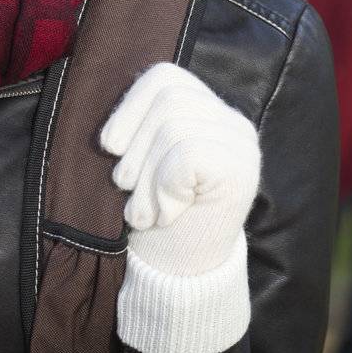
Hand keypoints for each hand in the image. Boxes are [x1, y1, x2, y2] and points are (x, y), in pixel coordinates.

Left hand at [101, 63, 259, 276]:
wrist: (182, 276)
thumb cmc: (157, 216)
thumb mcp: (145, 162)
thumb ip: (144, 127)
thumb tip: (115, 118)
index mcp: (209, 114)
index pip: (166, 77)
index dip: (130, 105)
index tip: (110, 146)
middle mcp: (233, 124)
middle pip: (169, 99)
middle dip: (136, 145)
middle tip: (127, 188)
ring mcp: (241, 147)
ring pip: (174, 126)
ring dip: (146, 176)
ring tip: (142, 209)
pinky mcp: (240, 170)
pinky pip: (187, 155)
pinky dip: (163, 188)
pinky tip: (164, 215)